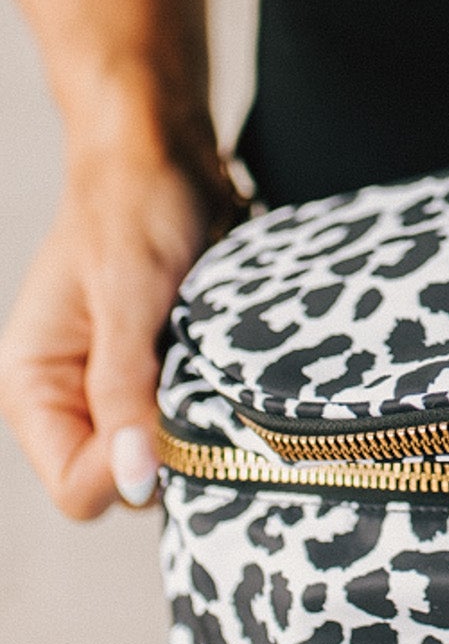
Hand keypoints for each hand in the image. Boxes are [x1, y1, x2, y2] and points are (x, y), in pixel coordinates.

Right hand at [0, 140, 222, 518]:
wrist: (162, 154)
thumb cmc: (134, 208)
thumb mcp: (129, 298)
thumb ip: (124, 390)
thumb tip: (136, 481)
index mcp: (33, 384)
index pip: (76, 490)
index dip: (128, 472)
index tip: (172, 420)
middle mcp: (68, 399)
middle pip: (122, 485)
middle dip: (166, 452)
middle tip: (197, 386)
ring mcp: (112, 391)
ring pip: (161, 459)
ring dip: (193, 425)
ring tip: (207, 364)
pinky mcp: (155, 377)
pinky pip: (185, 423)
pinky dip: (208, 404)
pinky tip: (221, 364)